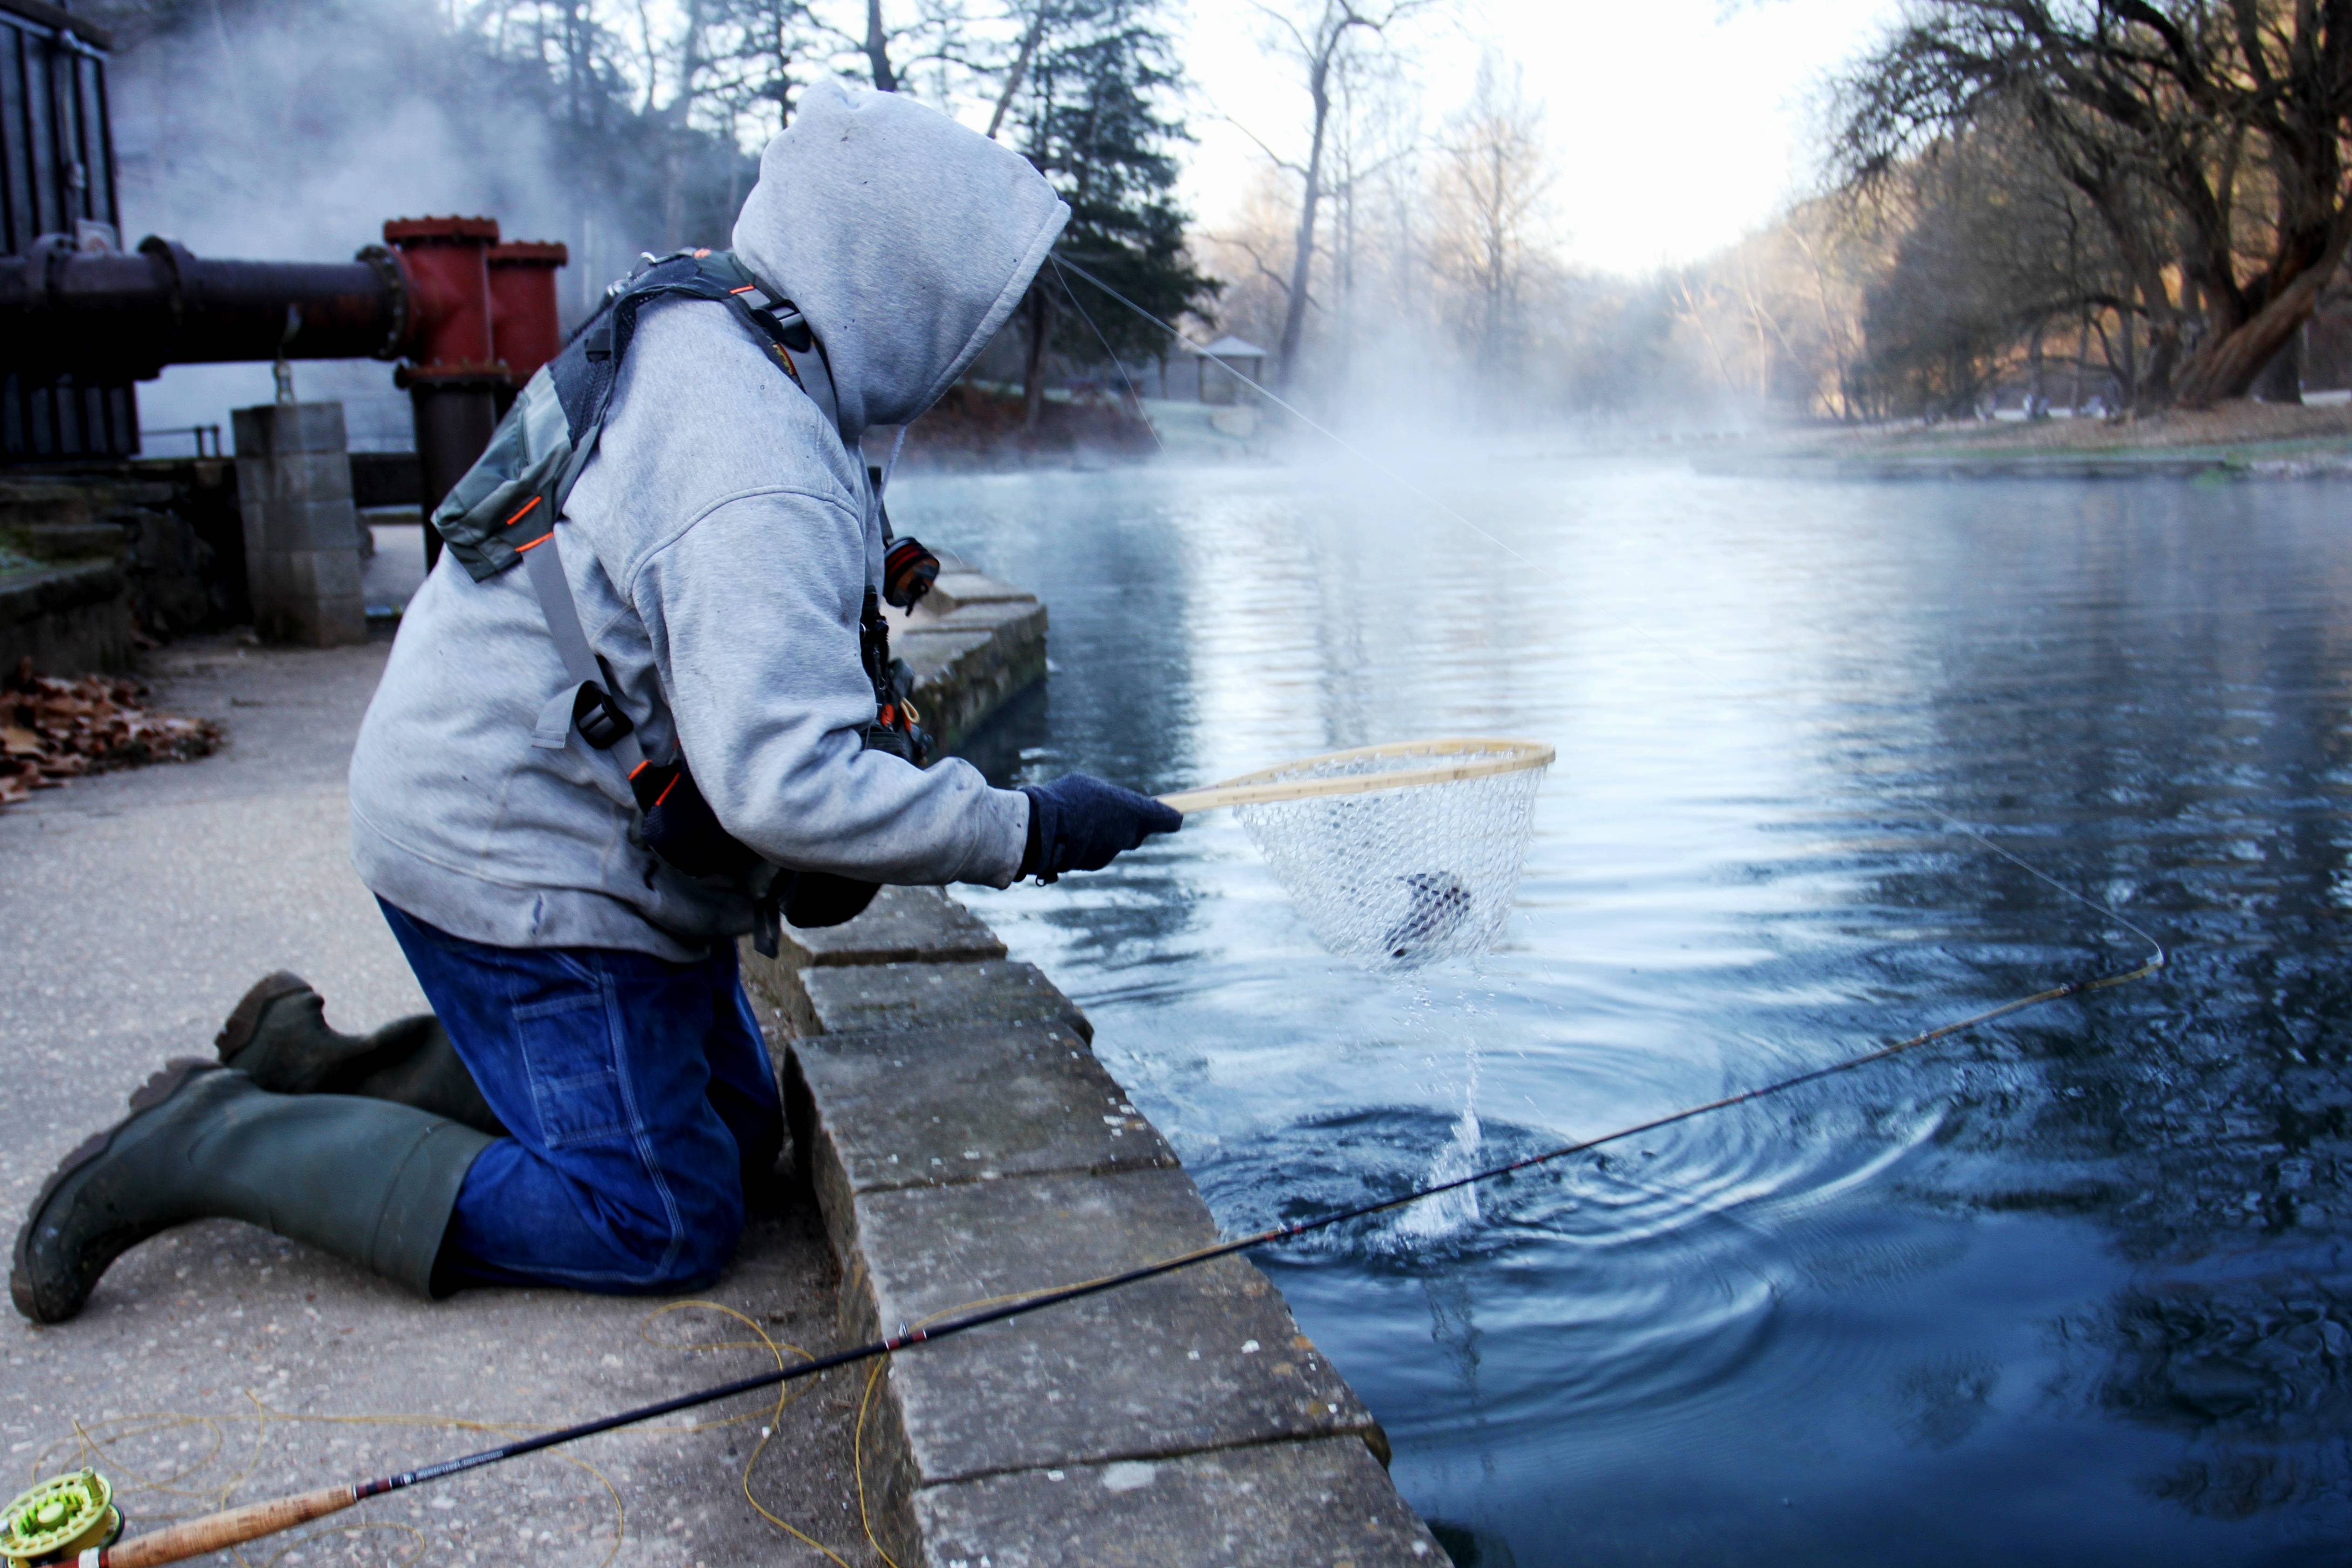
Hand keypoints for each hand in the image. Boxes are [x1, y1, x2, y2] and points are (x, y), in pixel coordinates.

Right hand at [1018, 774, 1182, 879]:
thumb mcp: (1091, 787)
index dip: (1169, 818)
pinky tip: (1067, 835)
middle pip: (1135, 832)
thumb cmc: (1067, 799)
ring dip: (1098, 834)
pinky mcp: (1093, 865)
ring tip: (1074, 820)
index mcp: (1135, 811)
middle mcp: (1128, 835)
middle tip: (1102, 811)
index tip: (1174, 817)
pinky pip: (1093, 854)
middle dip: (1123, 825)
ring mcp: (1111, 852)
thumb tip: (1119, 809)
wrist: (1040, 827)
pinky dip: (1084, 847)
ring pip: (1111, 843)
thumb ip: (1113, 800)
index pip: (1166, 819)